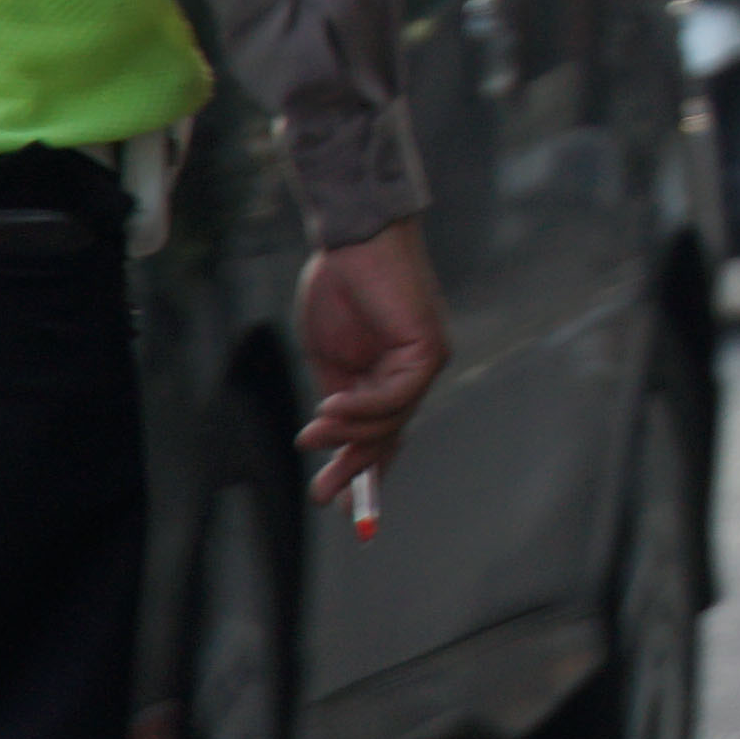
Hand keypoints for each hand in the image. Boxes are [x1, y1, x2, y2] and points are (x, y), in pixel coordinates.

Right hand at [295, 222, 450, 501]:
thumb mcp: (329, 356)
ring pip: (390, 421)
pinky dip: (361, 408)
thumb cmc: (338, 287)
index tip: (332, 498)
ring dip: (348, 434)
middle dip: (355, 469)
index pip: (381, 431)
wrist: (349, 240)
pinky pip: (395, 396)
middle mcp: (412, 373)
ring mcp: (424, 363)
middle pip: (388, 436)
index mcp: (388, 374)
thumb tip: (330, 440)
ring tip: (311, 435)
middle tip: (322, 497)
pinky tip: (329, 408)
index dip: (359, 465)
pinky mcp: (428, 350)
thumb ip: (337, 396)